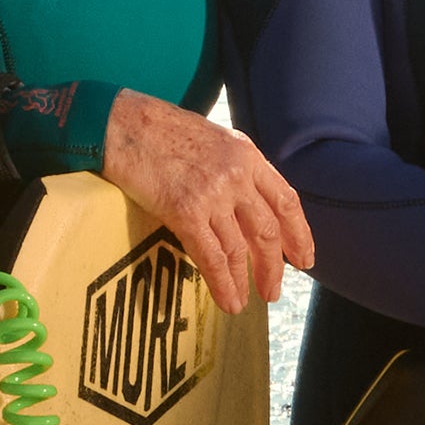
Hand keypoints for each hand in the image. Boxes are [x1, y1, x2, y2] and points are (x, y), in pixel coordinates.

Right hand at [100, 91, 312, 311]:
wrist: (121, 122)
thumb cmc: (159, 129)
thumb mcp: (213, 139)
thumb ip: (235, 168)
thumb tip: (246, 206)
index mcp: (247, 154)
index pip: (286, 201)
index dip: (299, 234)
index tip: (303, 259)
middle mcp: (237, 175)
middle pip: (267, 230)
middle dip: (273, 266)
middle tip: (272, 291)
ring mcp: (213, 193)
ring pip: (239, 249)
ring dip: (244, 281)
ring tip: (245, 301)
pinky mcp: (185, 211)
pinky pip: (211, 257)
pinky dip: (222, 284)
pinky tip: (228, 300)